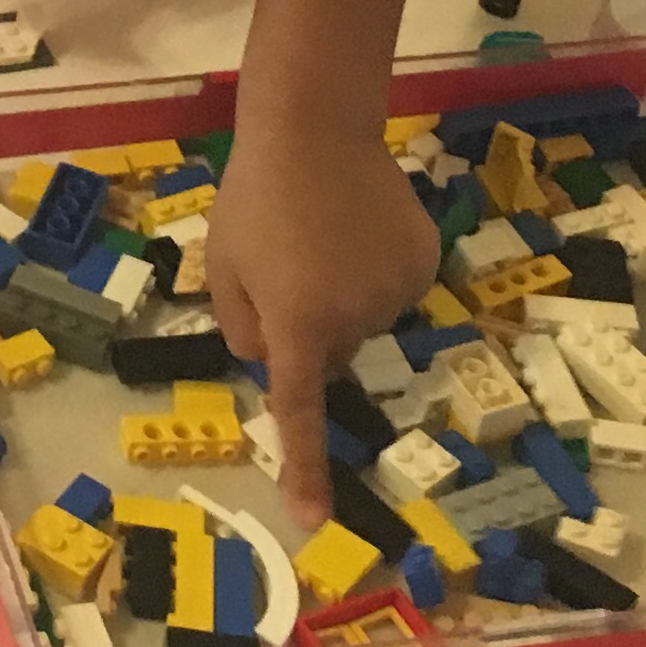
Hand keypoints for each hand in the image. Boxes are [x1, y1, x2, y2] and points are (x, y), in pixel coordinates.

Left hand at [207, 84, 445, 536]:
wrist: (315, 126)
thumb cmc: (254, 195)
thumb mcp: (222, 266)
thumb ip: (241, 328)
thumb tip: (272, 362)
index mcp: (296, 325)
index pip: (298, 412)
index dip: (305, 469)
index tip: (313, 520)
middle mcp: (353, 319)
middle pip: (329, 351)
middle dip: (309, 325)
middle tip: (288, 262)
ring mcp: (395, 292)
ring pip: (363, 319)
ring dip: (342, 294)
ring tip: (323, 231)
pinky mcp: (422, 264)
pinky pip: (392, 289)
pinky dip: (376, 270)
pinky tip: (360, 225)